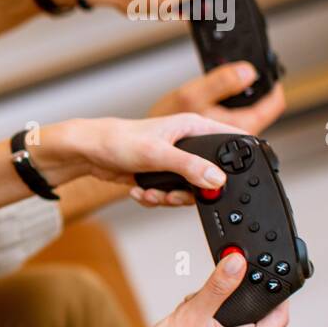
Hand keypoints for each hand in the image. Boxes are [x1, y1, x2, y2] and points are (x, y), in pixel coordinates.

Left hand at [38, 113, 241, 190]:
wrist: (89, 153)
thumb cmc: (118, 140)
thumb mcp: (157, 153)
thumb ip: (189, 166)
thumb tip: (217, 179)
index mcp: (193, 128)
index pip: (232, 141)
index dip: (238, 161)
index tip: (227, 182)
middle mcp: (187, 144)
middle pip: (211, 175)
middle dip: (192, 191)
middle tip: (175, 194)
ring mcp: (174, 161)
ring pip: (189, 190)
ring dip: (169, 198)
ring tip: (153, 194)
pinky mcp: (161, 176)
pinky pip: (169, 195)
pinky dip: (155, 198)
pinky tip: (141, 192)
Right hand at [108, 253, 289, 326]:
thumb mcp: (192, 313)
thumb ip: (218, 287)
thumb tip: (237, 263)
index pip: (279, 318)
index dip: (278, 296)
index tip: (267, 277)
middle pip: (254, 321)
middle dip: (234, 302)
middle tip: (212, 293)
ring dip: (216, 313)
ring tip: (191, 312)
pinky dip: (207, 326)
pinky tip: (186, 325)